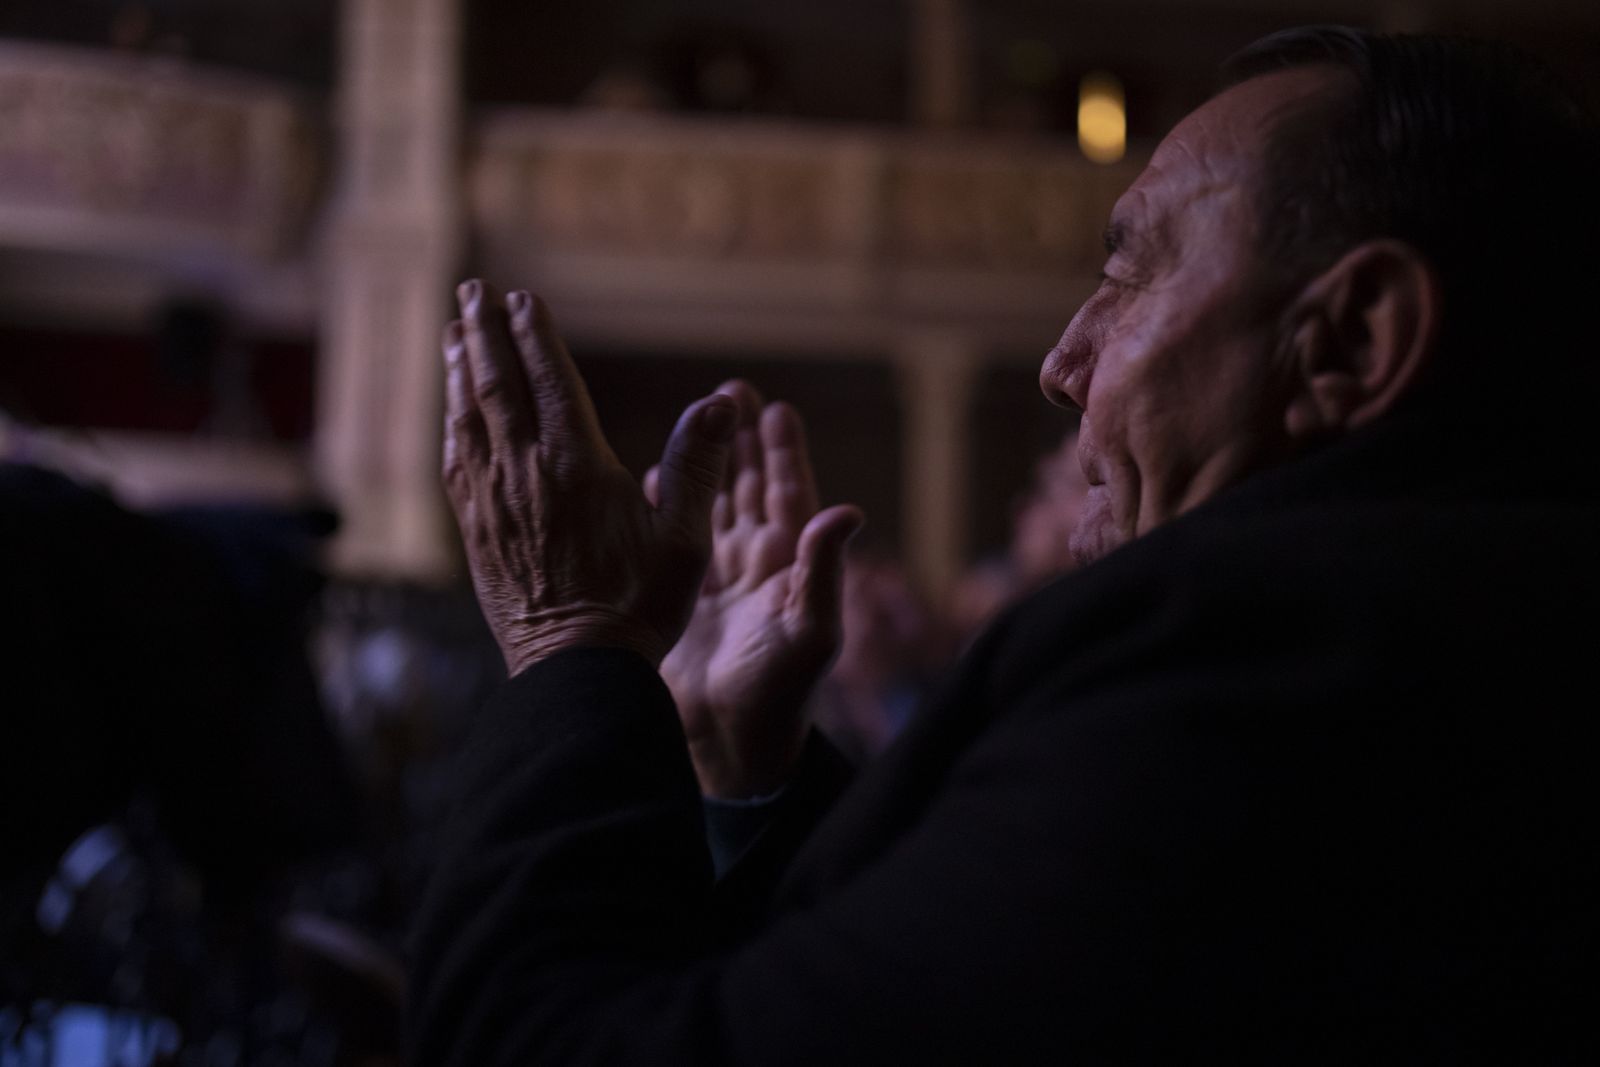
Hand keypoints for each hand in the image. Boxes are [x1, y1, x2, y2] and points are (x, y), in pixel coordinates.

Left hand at [441, 280, 736, 675]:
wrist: (577, 670)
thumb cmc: (640, 605)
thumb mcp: (685, 538)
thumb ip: (699, 466)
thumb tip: (723, 405)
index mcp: (577, 466)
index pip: (551, 381)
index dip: (536, 334)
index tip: (523, 298)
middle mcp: (526, 474)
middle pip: (498, 386)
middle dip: (485, 333)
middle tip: (473, 290)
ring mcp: (494, 502)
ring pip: (469, 417)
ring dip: (461, 368)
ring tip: (455, 330)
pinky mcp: (477, 532)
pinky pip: (456, 461)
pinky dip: (453, 422)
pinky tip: (453, 409)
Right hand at [652, 383, 862, 797]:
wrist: (731, 745)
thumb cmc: (781, 693)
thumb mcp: (811, 630)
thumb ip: (825, 570)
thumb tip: (848, 511)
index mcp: (789, 565)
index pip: (787, 494)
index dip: (781, 452)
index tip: (775, 409)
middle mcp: (754, 564)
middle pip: (747, 487)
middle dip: (740, 440)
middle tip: (730, 391)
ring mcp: (716, 579)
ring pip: (709, 505)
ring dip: (703, 462)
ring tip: (693, 421)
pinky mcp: (680, 596)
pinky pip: (672, 538)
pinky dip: (664, 506)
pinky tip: (650, 477)